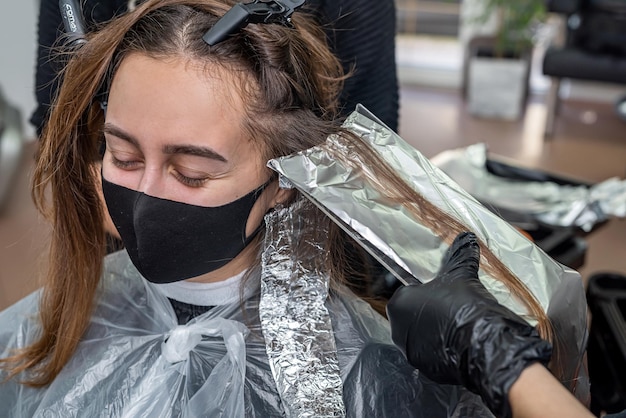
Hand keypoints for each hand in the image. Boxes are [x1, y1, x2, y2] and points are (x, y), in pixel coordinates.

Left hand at [386, 232, 551, 417]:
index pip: (408, 292)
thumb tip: (466, 239)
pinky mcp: (426, 370)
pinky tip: (458, 340)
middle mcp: (397, 330)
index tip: (442, 293)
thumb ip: (460, 255)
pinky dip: (443, 348)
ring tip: (456, 323)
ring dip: (435, 330)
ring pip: (422, 335)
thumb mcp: (461, 275)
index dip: (426, 292)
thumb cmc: (466, 307)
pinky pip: (432, 353)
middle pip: (413, 315)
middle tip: (451, 307)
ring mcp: (411, 353)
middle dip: (429, 311)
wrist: (485, 345)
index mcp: (399, 304)